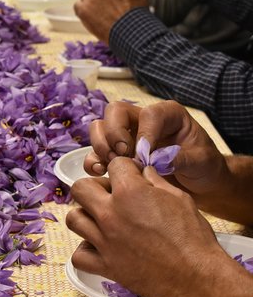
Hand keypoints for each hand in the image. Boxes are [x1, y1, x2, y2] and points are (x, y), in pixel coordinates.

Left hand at [67, 158, 230, 296]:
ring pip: (73, 219)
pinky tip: (100, 249)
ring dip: (86, 217)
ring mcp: (105, 241)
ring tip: (101, 222)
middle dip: (94, 187)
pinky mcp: (105, 266)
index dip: (125, 168)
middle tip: (109, 196)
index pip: (114, 165)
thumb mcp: (180, 199)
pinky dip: (86, 252)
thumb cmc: (193, 239)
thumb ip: (155, 182)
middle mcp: (111, 214)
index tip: (131, 176)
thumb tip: (143, 172)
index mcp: (130, 193)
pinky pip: (78, 256)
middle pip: (80, 188)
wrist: (198, 278)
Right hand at [84, 100, 229, 211]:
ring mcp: (126, 135)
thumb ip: (180, 158)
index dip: (144, 134)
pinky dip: (93, 161)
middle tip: (123, 156)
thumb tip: (155, 159)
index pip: (148, 114)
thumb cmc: (204, 166)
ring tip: (112, 165)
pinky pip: (96, 152)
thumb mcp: (201, 162)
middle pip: (115, 112)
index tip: (147, 156)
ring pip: (100, 128)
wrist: (199, 184)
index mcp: (167, 114)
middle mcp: (142, 120)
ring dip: (101, 146)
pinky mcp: (117, 153)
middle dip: (114, 134)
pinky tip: (100, 172)